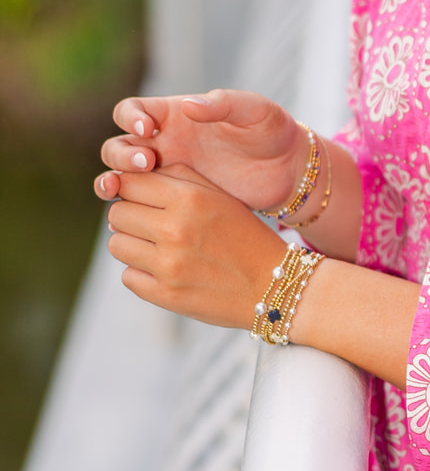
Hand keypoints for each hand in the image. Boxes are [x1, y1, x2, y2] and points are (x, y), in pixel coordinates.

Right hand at [96, 89, 305, 211]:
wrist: (288, 171)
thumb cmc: (272, 131)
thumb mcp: (254, 111)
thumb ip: (223, 104)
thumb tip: (188, 105)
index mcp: (176, 115)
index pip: (133, 111)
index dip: (130, 117)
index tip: (147, 129)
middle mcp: (164, 143)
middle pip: (119, 146)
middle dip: (123, 155)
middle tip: (148, 164)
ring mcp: (167, 174)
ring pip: (121, 176)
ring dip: (112, 180)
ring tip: (117, 188)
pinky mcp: (175, 201)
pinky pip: (140, 205)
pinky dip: (127, 208)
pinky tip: (130, 216)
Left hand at [105, 161, 285, 326]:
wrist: (272, 285)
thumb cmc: (244, 234)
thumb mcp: (219, 195)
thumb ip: (178, 177)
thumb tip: (130, 176)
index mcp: (189, 198)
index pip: (128, 182)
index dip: (131, 188)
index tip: (141, 197)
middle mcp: (175, 229)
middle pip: (116, 214)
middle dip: (130, 217)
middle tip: (150, 224)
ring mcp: (168, 264)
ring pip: (116, 245)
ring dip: (133, 245)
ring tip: (157, 247)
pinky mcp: (164, 294)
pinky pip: (128, 276)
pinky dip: (142, 273)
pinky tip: (166, 270)